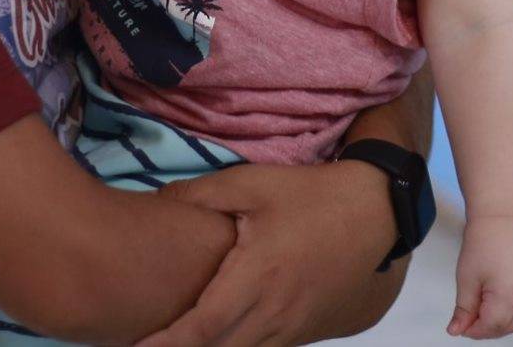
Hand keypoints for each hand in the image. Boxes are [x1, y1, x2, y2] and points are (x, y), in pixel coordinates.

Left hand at [134, 161, 395, 346]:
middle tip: (145, 345)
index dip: (167, 343)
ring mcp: (294, 329)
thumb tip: (158, 203)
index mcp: (257, 277)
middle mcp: (275, 313)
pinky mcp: (307, 333)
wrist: (375, 214)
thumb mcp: (253, 183)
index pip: (202, 327)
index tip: (136, 346)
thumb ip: (201, 195)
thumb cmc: (311, 195)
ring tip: (177, 344)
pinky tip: (220, 339)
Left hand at [447, 215, 512, 338]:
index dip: (475, 330)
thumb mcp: (467, 276)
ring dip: (507, 323)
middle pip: (509, 327)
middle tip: (474, 317)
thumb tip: (456, 331)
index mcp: (509, 294)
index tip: (464, 325)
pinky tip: (509, 304)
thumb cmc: (485, 241)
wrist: (507, 216)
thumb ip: (464, 309)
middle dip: (489, 328)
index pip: (492, 326)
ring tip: (491, 308)